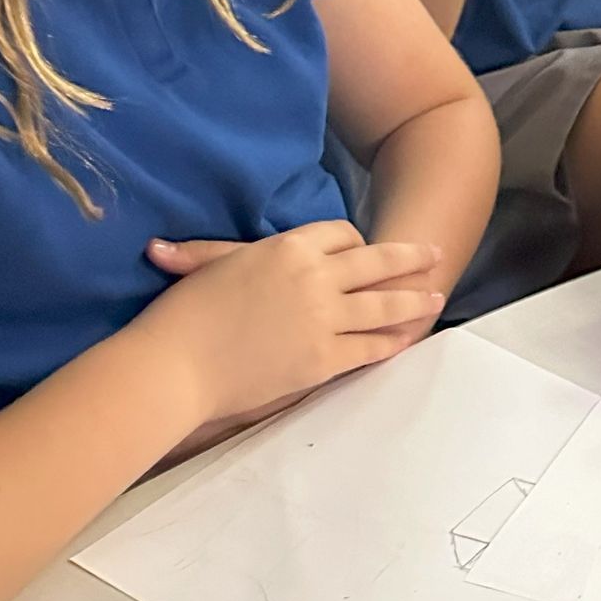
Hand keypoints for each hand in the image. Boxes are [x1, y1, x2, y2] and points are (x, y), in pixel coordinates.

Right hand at [139, 223, 446, 426]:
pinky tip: (404, 340)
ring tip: (435, 297)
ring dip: (413, 301)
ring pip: (383, 306)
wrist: (176, 366)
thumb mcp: (206, 269)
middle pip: (377, 262)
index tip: (367, 249)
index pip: (341, 235)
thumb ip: (210, 253)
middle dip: (410, 258)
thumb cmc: (183, 314)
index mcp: (289, 248)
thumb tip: (165, 248)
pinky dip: (391, 343)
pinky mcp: (323, 360)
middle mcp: (316, 278)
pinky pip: (369, 348)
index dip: (356, 242)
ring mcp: (324, 320)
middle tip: (433, 255)